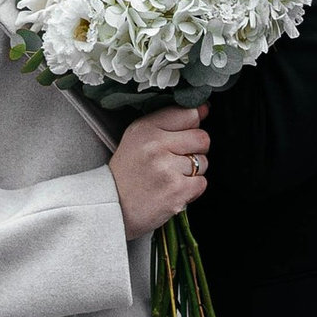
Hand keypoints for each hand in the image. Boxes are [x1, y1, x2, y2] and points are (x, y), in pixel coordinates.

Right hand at [111, 108, 208, 237]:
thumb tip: (203, 109)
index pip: (188, 113)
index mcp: (145, 128)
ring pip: (203, 162)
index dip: (194, 124)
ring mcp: (167, 167)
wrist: (112, 207)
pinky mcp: (176, 189)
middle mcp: (155, 144)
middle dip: (196, 150)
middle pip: (202, 138)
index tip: (189, 131)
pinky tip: (173, 189)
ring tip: (170, 176)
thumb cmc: (127, 174)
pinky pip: (202, 183)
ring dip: (193, 172)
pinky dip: (191, 189)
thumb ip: (167, 122)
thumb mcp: (137, 139)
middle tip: (176, 160)